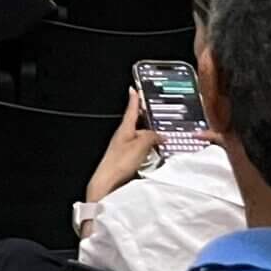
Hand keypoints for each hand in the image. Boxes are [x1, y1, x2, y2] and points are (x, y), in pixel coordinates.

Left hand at [84, 91, 160, 207]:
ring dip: (149, 135)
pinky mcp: (126, 158)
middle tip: (155, 113)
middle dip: (146, 118)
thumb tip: (160, 134)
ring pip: (139, 137)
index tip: (134, 89)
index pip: (130, 111)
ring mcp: (123, 148)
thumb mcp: (139, 146)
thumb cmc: (120, 162)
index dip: (134, 100)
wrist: (108, 182)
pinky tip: (155, 151)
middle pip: (136, 124)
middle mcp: (122, 136)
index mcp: (124, 129)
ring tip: (162, 135)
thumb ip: (150, 137)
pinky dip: (148, 147)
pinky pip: (140, 148)